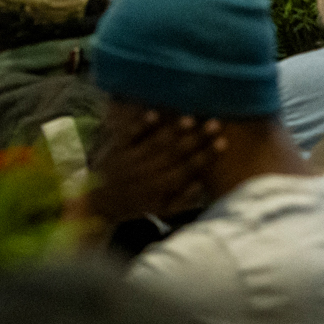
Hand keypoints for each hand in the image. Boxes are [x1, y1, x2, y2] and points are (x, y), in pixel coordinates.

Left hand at [82, 109, 223, 224]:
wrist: (100, 204)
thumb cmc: (137, 206)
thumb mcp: (161, 210)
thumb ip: (183, 199)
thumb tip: (202, 183)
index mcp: (161, 187)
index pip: (188, 169)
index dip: (206, 156)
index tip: (223, 142)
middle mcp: (147, 172)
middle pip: (176, 154)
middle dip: (197, 139)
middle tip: (215, 123)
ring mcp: (131, 159)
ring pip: (155, 144)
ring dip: (173, 131)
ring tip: (190, 118)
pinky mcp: (116, 150)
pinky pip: (128, 136)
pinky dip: (140, 126)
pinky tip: (154, 114)